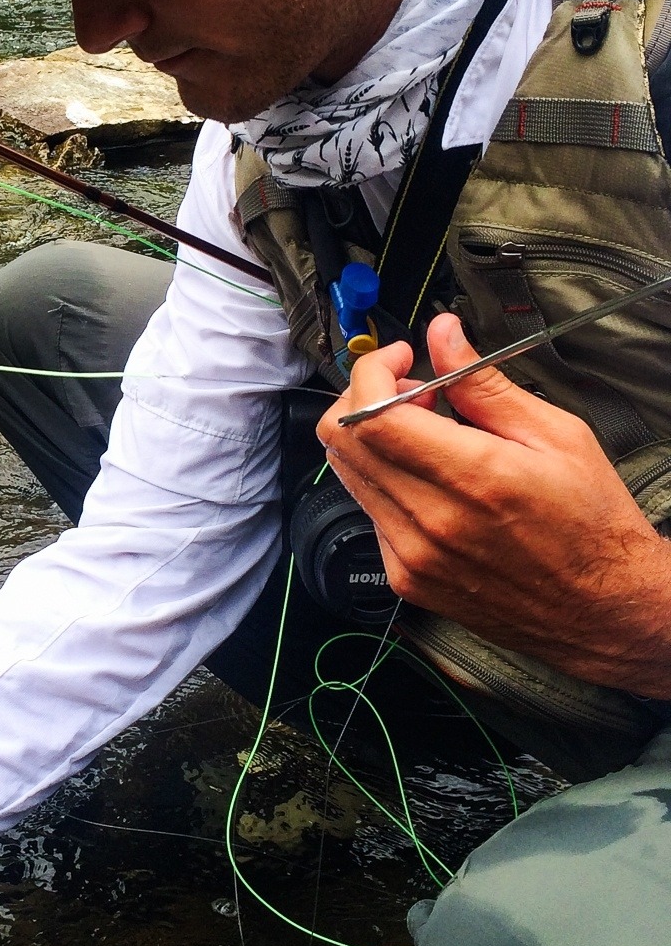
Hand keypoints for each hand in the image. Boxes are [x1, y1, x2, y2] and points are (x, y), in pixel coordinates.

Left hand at [319, 312, 670, 697]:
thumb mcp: (556, 436)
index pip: (370, 415)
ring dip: (374, 439)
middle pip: (342, 441)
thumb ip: (484, 384)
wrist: (604, 610)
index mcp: (472, 478)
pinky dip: (387, 481)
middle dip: (365, 398)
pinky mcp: (406, 579)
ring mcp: (412, 556)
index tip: (398, 358)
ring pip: (349, 474)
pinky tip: (433, 479)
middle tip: (414, 393)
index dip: (371, 373)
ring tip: (430, 433)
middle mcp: (431, 522)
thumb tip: (443, 335)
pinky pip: (370, 512)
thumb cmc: (592, 525)